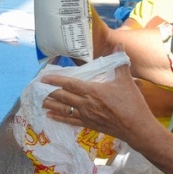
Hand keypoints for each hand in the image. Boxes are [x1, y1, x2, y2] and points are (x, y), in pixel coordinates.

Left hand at [40, 60, 161, 147]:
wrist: (137, 128)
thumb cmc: (132, 104)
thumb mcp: (126, 81)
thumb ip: (120, 63)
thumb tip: (118, 45)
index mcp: (93, 91)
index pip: (70, 84)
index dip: (55, 81)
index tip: (43, 78)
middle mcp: (86, 104)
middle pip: (63, 97)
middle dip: (49, 92)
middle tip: (36, 89)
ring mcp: (86, 116)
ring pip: (63, 109)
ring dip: (50, 105)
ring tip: (38, 101)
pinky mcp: (89, 125)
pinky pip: (70, 120)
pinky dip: (59, 117)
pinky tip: (50, 116)